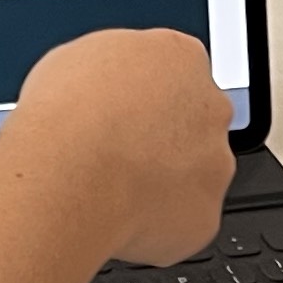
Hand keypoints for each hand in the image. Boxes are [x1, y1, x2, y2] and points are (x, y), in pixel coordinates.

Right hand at [0, 25, 235, 264]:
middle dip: (163, 140)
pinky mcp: (207, 214)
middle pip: (193, 123)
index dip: (144, 97)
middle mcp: (211, 106)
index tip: (123, 112)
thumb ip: (112, 70)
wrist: (69, 177)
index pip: (176, 72)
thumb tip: (104, 86)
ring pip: (193, 176)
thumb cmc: (66, 117)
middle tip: (117, 154)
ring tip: (111, 189)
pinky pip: (183, 221)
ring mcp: (216, 163)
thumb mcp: (75, 60)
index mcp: (180, 57)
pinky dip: (157, 225)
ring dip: (162, 183)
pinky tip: (120, 217)